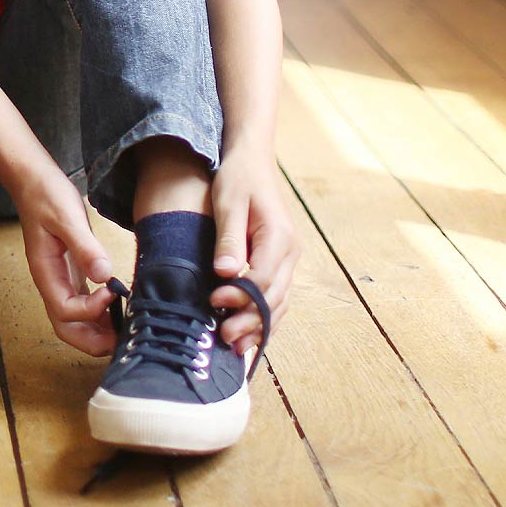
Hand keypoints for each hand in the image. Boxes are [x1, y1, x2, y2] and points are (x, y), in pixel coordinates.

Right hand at [12, 167, 116, 354]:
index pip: (66, 311)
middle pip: (66, 328)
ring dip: (97, 332)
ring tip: (124, 327)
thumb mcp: (67, 218)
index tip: (112, 290)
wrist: (33, 182)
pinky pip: (82, 305)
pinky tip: (117, 307)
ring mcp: (59, 280)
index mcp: (46, 273)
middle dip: (93, 341)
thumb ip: (85, 248)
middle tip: (122, 337)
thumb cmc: (47, 197)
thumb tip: (104, 276)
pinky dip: (99, 314)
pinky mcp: (70, 274)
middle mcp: (51, 283)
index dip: (91, 310)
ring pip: (74, 321)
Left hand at [210, 148, 300, 354]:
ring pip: (280, 302)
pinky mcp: (280, 261)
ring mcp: (289, 258)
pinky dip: (264, 316)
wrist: (252, 160)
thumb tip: (225, 273)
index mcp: (279, 236)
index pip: (264, 278)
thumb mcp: (228, 202)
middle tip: (224, 336)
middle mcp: (290, 251)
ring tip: (235, 346)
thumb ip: (228, 238)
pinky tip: (249, 333)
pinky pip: (277, 296)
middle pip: (275, 297)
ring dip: (259, 325)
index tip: (215, 300)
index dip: (241, 296)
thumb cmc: (237, 177)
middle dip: (250, 320)